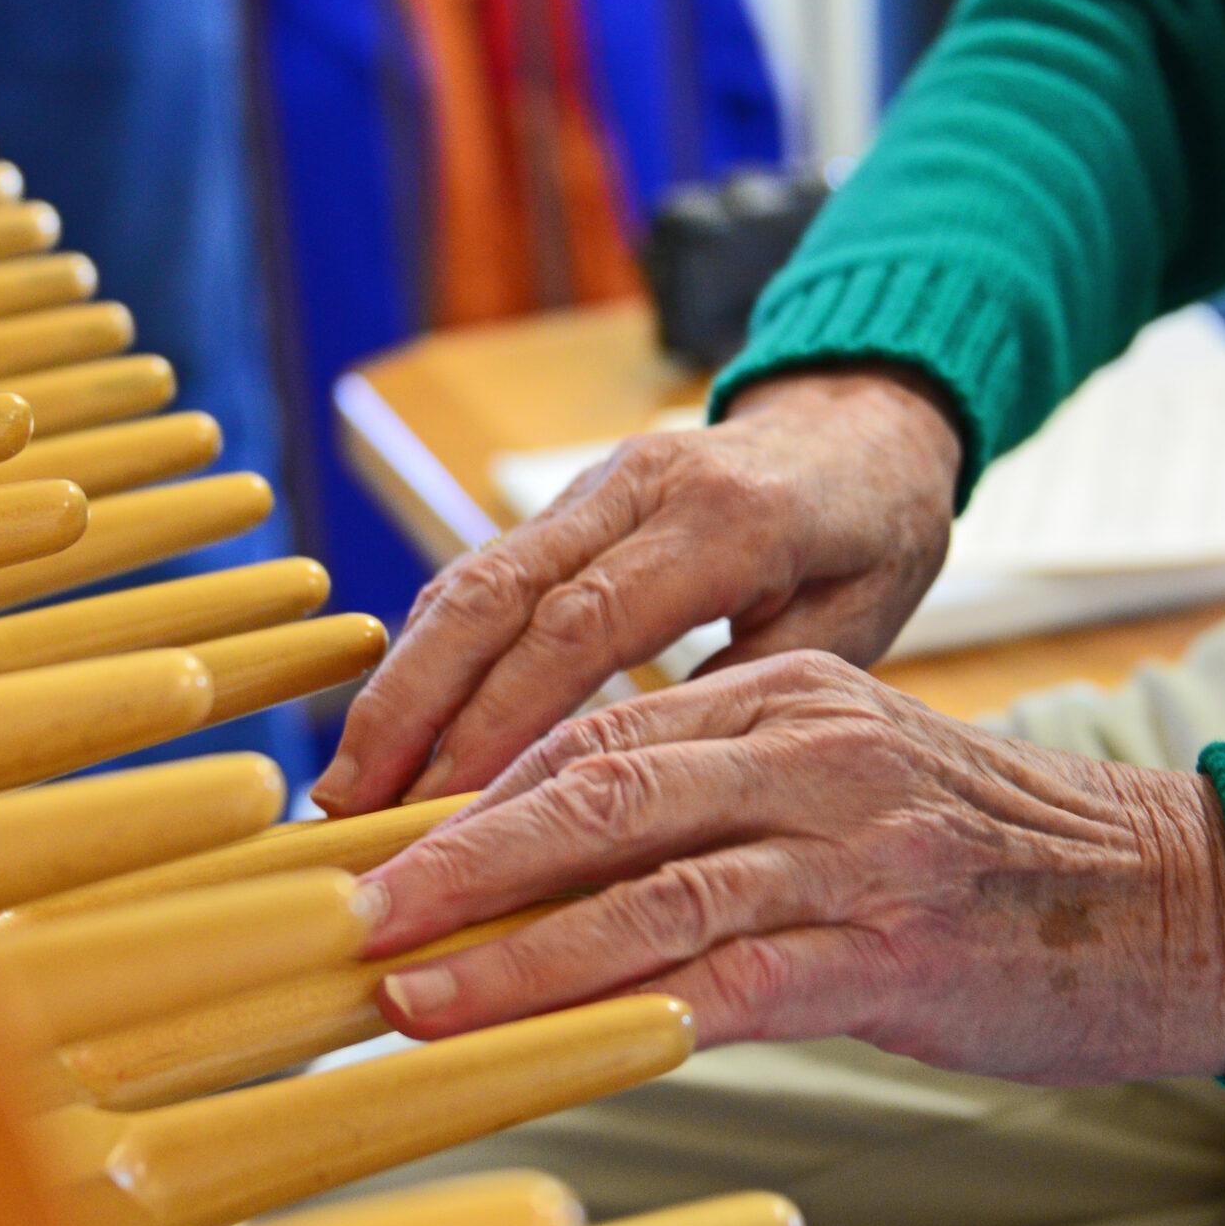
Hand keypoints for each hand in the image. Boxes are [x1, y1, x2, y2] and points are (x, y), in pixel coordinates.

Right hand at [313, 365, 962, 814]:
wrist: (864, 416)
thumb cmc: (876, 533)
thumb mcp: (858, 623)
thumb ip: (751, 689)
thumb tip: (639, 783)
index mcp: (726, 522)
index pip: (581, 625)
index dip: (500, 717)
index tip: (445, 809)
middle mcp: (640, 486)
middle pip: (493, 595)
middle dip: (412, 706)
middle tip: (352, 805)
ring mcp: (594, 485)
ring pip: (468, 580)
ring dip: (401, 685)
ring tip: (348, 784)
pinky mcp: (568, 500)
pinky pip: (481, 575)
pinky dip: (428, 655)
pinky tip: (391, 730)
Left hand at [353, 652, 1224, 1086]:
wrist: (1173, 901)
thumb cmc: (983, 858)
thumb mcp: (843, 780)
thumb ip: (711, 796)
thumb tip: (545, 854)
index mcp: (789, 696)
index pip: (594, 734)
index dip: (473, 802)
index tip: (378, 856)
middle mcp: (815, 750)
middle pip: (599, 793)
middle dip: (459, 862)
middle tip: (353, 916)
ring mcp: (859, 848)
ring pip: (650, 889)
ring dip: (515, 952)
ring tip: (414, 997)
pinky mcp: (896, 949)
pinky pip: (734, 983)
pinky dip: (630, 1015)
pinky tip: (550, 1050)